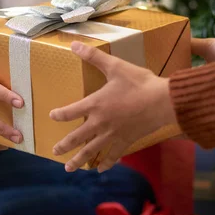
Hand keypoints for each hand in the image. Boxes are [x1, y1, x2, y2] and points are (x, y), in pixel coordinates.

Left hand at [50, 42, 176, 172]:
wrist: (162, 102)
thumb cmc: (139, 83)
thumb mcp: (115, 66)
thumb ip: (94, 57)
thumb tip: (74, 44)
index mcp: (95, 104)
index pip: (70, 112)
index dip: (59, 114)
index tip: (52, 116)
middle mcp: (100, 123)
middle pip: (77, 138)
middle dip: (64, 146)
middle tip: (54, 152)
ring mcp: (113, 134)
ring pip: (92, 151)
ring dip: (79, 160)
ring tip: (69, 168)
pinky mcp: (126, 140)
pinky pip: (113, 155)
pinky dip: (107, 163)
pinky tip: (101, 169)